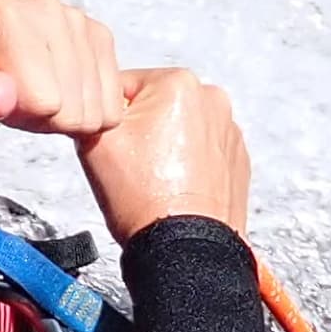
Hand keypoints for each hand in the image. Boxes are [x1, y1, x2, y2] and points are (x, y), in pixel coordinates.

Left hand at [0, 0, 130, 137]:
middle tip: (19, 101)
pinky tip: (62, 95)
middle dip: (46, 117)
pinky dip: (90, 110)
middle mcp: (45, 7)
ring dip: (68, 114)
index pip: (44, 100)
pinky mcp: (99, 35)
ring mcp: (77, 18)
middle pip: (72, 106)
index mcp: (5, 16)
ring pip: (95, 107)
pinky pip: (112, 101)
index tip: (2, 101)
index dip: (24, 115)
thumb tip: (0, 94)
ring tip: (37, 97)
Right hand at [78, 67, 250, 239]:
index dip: (108, 117)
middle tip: (132, 166)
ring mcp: (229, 131)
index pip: (123, 86)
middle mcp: (212, 99)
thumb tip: (94, 107)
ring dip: (164, 147)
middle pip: (154, 105)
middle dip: (140, 130)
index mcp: (178, 82)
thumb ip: (92, 109)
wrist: (185, 248)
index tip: (112, 146)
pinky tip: (174, 187)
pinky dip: (187, 166)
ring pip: (178, 130)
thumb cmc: (144, 199)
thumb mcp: (95, 143)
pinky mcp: (238, 159)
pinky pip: (201, 153)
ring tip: (153, 179)